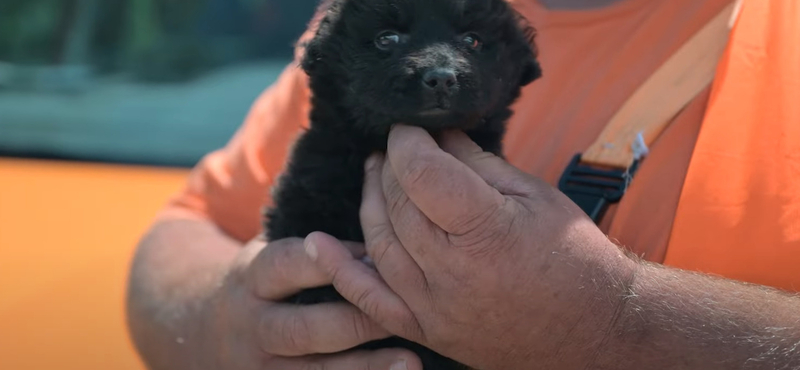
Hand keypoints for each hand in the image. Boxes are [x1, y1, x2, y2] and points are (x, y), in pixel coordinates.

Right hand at [192, 236, 421, 369]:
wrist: (204, 331)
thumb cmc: (263, 283)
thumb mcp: (269, 254)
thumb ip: (310, 246)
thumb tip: (378, 224)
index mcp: (253, 277)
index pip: (285, 266)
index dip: (325, 262)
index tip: (370, 255)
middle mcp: (252, 325)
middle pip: (303, 328)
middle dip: (355, 319)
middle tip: (403, 309)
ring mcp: (260, 365)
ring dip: (364, 366)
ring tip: (410, 360)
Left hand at [305, 126, 636, 369]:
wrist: (594, 333)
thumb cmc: (575, 258)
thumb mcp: (536, 196)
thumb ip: (478, 164)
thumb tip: (438, 134)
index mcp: (487, 232)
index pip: (422, 172)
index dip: (409, 140)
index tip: (410, 127)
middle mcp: (453, 274)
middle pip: (397, 205)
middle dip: (391, 166)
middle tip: (394, 146)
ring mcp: (436, 308)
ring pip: (379, 243)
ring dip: (370, 202)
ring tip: (376, 174)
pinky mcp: (428, 330)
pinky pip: (371, 301)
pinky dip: (343, 270)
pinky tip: (319, 244)